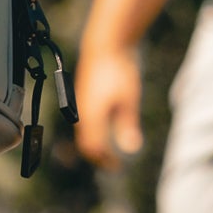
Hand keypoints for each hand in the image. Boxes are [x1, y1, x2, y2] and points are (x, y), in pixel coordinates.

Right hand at [74, 45, 144, 169]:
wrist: (105, 44)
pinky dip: (93, 132)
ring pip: (84, 133)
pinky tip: (105, 130)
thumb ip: (128, 125)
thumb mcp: (129, 99)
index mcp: (91, 116)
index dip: (104, 160)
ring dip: (95, 144)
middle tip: (112, 164)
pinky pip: (84, 122)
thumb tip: (131, 148)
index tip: (117, 167)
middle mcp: (82, 112)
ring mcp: (80, 104)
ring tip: (108, 151)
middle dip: (98, 156)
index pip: (94, 147)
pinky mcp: (83, 97)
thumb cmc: (118, 70)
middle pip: (86, 143)